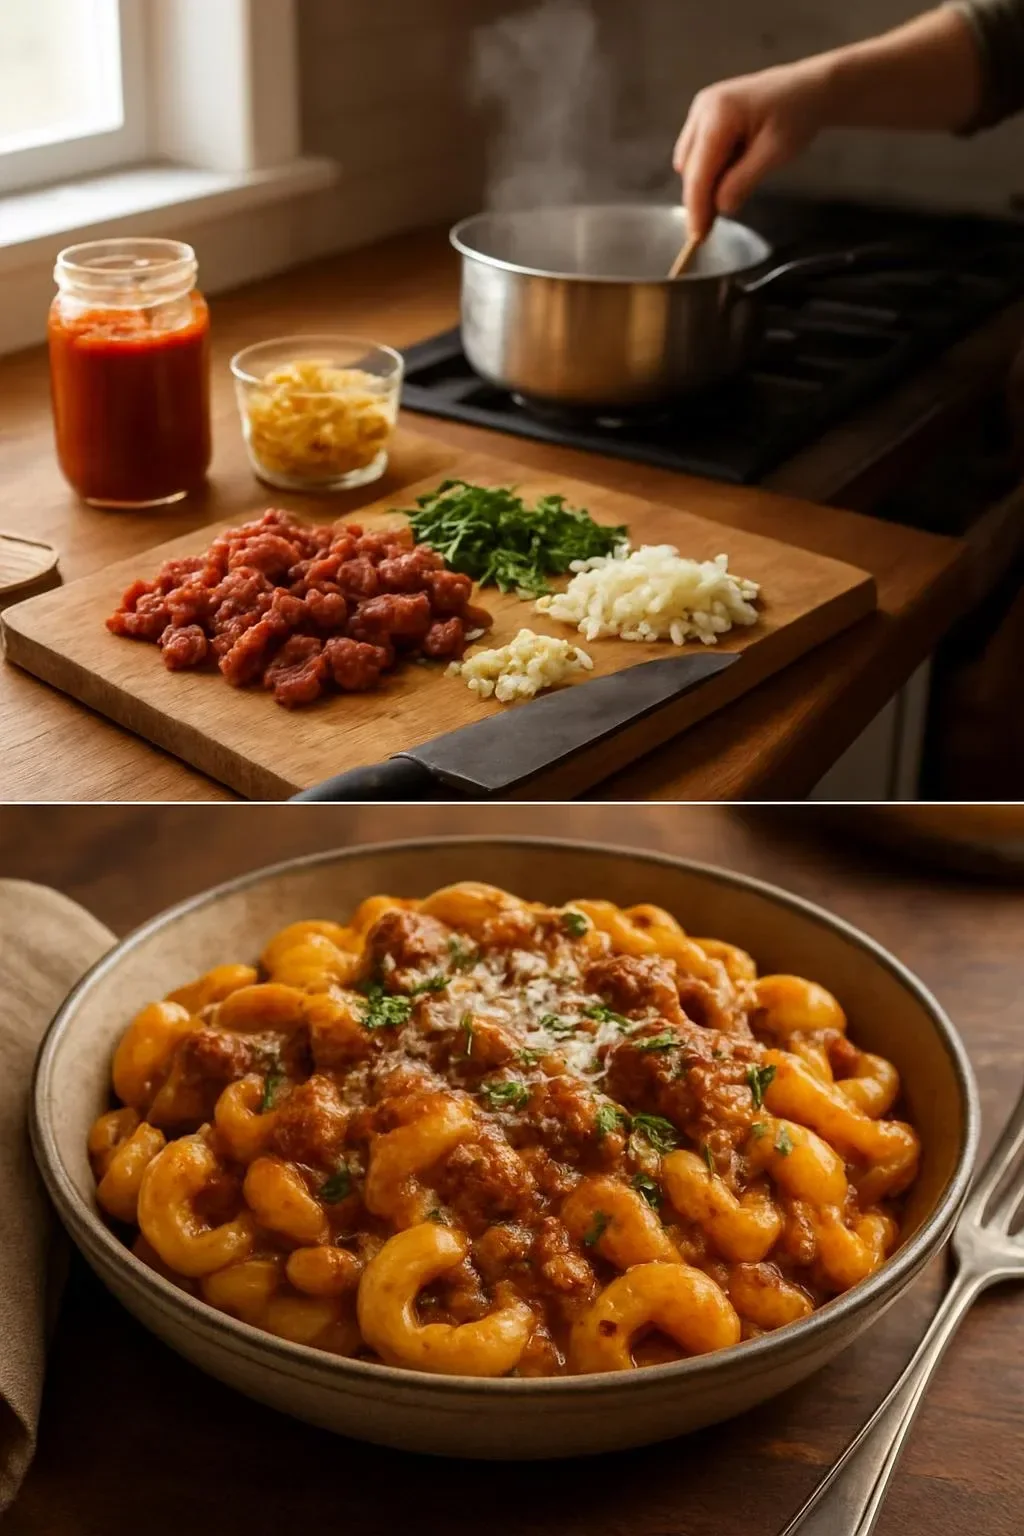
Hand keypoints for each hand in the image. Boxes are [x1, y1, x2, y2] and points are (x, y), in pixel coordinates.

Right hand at [673, 60, 831, 238]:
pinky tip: (731, 170)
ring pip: (689, 162)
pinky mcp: (704, 115)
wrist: (808, 88)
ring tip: (734, 188)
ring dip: (705, 183)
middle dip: (700, 197)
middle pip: (689, 168)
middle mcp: (703, 108)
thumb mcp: (774, 154)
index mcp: (719, 113)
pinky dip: (709, 169)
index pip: (699, 171)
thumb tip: (720, 208)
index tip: (697, 238)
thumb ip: (743, 182)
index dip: (697, 208)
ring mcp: (701, 109)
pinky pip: (697, 152)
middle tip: (713, 227)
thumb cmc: (796, 116)